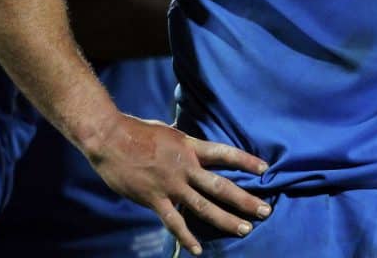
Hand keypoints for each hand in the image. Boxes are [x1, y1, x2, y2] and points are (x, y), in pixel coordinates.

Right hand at [88, 115, 271, 255]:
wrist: (111, 139)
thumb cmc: (137, 130)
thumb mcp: (167, 130)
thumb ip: (182, 140)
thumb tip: (190, 141)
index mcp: (190, 146)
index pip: (225, 153)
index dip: (246, 161)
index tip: (265, 169)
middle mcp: (186, 167)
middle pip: (221, 186)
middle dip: (245, 200)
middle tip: (266, 210)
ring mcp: (171, 185)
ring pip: (204, 207)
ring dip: (226, 220)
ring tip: (245, 230)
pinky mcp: (154, 199)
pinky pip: (174, 222)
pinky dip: (186, 237)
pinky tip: (197, 249)